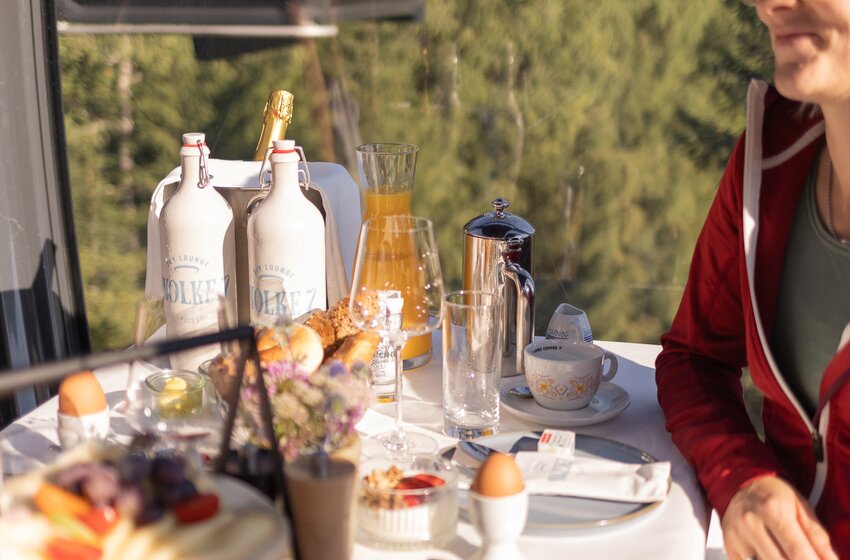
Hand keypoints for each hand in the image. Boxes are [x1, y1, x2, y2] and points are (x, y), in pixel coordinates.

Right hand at [722, 476, 836, 559]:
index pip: (797, 552)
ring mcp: (737, 537)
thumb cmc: (773, 495)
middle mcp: (752, 524)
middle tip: (804, 558)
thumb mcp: (800, 506)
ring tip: (785, 554)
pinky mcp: (730, 547)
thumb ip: (816, 535)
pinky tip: (770, 555)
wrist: (738, 484)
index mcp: (773, 511)